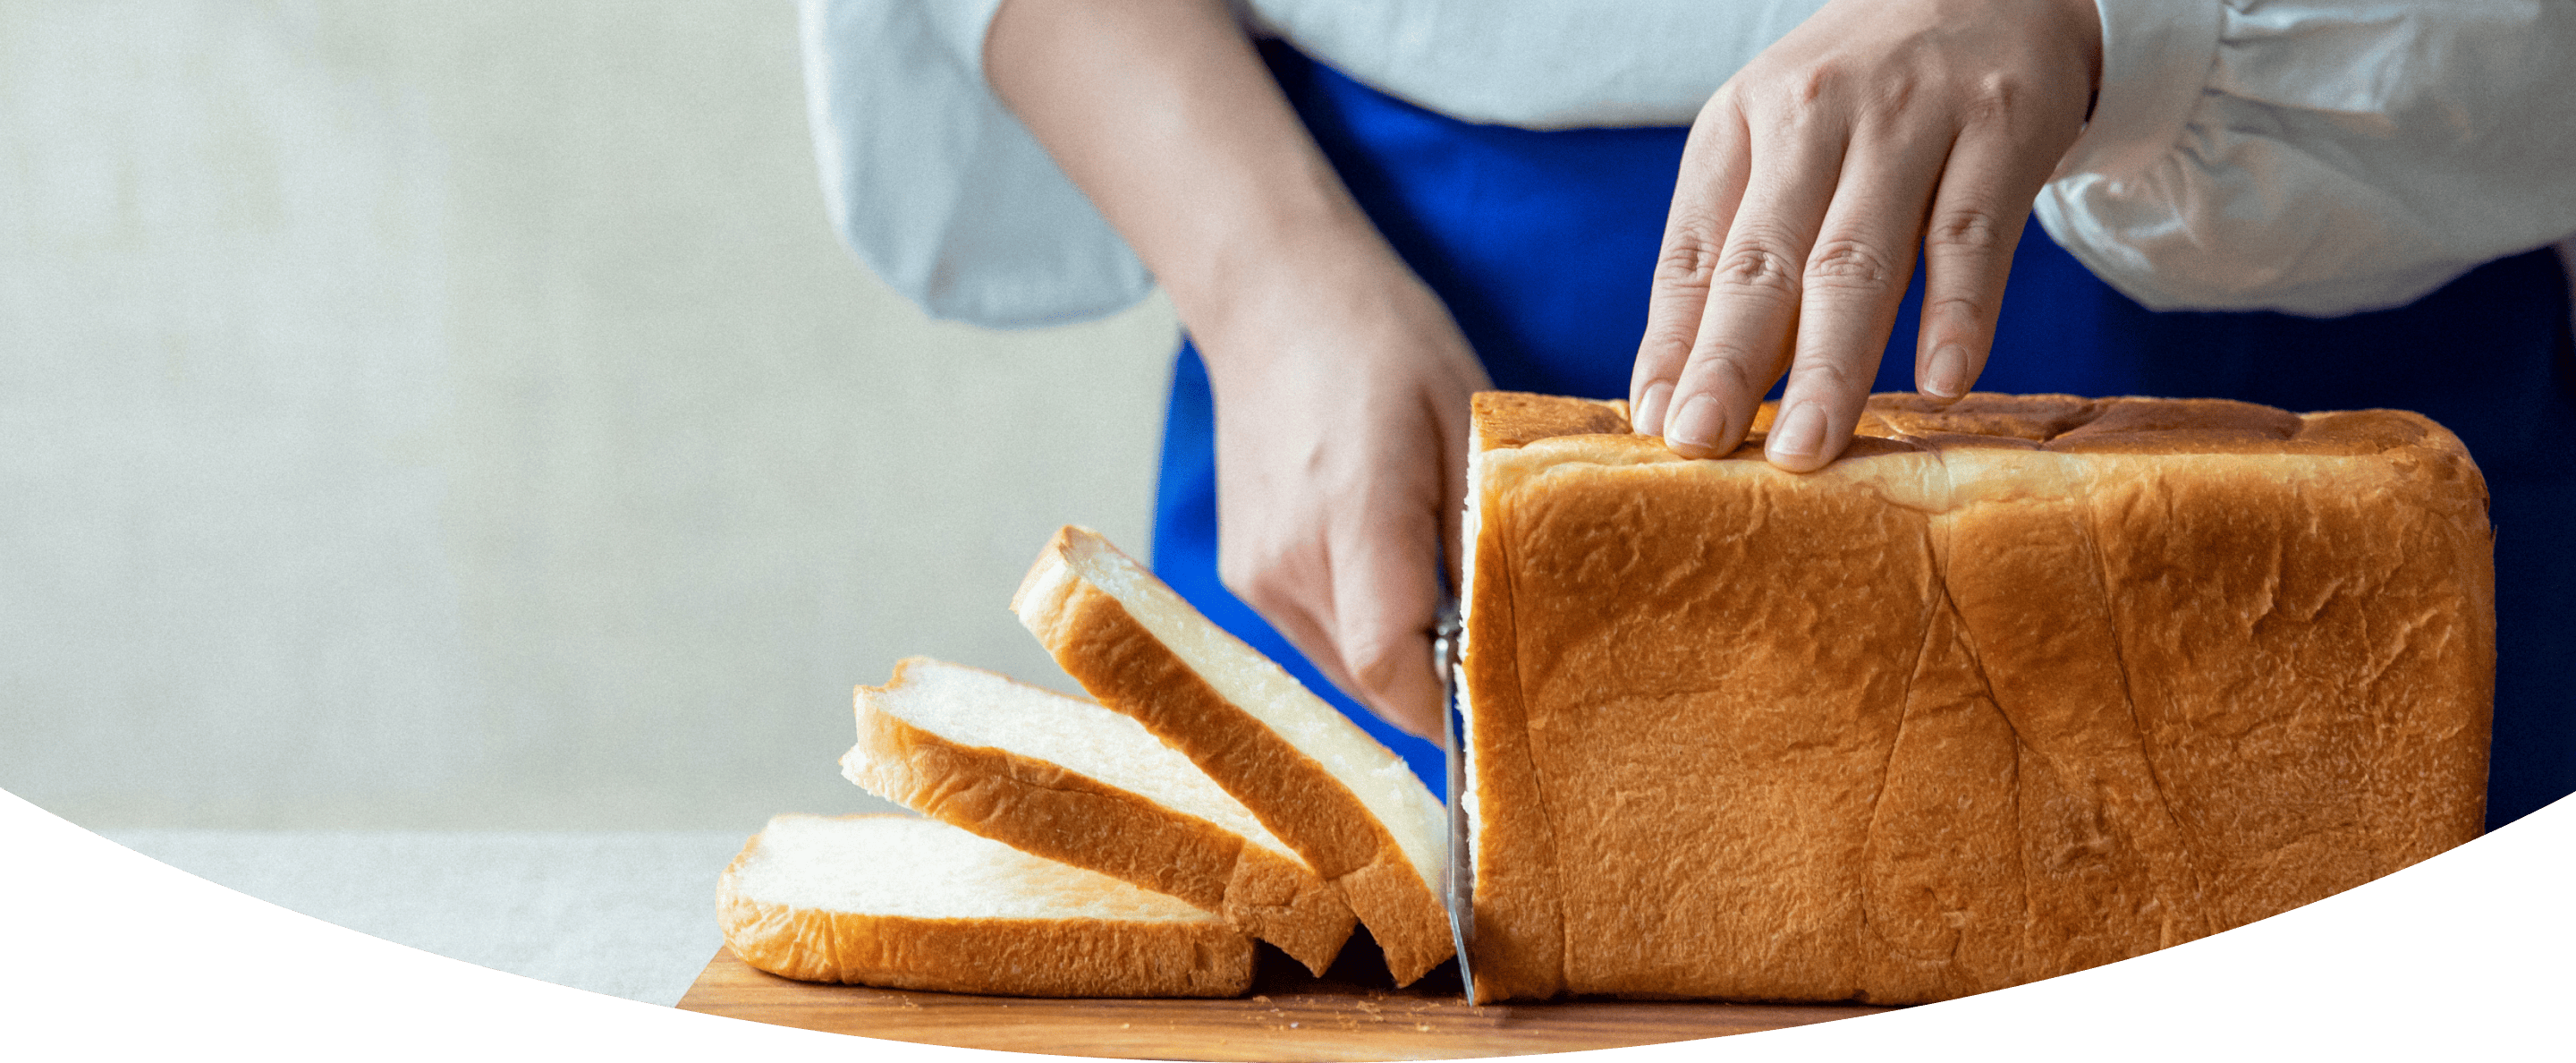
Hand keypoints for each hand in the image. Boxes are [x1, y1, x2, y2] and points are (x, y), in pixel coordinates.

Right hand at [986, 0, 1484, 739]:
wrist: (1272, 298)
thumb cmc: (1384, 343)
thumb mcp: (1467, 422)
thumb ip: (1486, 536)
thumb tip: (1518, 634)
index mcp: (1351, 514)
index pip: (1391, 665)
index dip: (1452, 708)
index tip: (1510, 706)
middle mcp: (1287, 560)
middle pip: (1373, 684)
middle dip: (1441, 690)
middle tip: (1508, 660)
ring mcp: (1255, 573)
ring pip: (1345, 671)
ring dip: (1403, 663)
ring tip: (1457, 613)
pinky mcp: (1244, 574)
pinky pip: (1318, 638)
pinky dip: (1367, 631)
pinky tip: (1403, 582)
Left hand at [1630, 0, 2100, 468]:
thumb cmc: (1863, 101)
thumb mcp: (1777, 147)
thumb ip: (1732, 257)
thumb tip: (1673, 392)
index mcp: (1741, 126)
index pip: (1692, 253)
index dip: (1673, 344)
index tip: (1656, 427)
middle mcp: (1815, 116)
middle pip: (1766, 262)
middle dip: (1730, 363)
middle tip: (1703, 445)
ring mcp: (1912, 119)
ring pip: (1861, 258)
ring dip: (1832, 363)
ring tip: (1807, 446)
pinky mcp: (2003, 126)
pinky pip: (1974, 233)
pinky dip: (1961, 311)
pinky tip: (1941, 382)